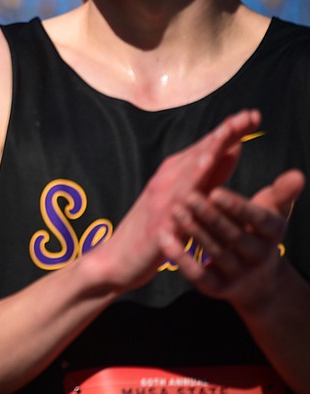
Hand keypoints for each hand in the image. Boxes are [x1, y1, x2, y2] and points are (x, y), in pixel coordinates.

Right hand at [90, 110, 257, 292]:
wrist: (115, 260)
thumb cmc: (153, 230)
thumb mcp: (186, 199)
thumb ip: (210, 175)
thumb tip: (234, 148)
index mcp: (175, 175)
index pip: (207, 148)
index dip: (230, 131)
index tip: (254, 115)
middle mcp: (166, 182)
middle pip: (201, 153)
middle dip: (226, 134)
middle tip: (252, 115)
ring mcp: (160, 201)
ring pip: (189, 173)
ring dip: (209, 153)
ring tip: (228, 135)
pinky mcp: (158, 224)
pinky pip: (178, 206)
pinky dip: (191, 189)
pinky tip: (203, 183)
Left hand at [164, 167, 304, 313]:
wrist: (258, 283)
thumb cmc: (258, 233)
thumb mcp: (271, 212)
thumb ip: (281, 193)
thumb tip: (298, 174)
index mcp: (273, 234)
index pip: (258, 220)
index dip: (237, 207)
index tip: (215, 191)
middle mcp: (259, 256)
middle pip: (234, 236)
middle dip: (210, 216)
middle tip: (188, 196)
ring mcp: (239, 274)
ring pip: (215, 253)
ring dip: (194, 232)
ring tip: (174, 211)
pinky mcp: (218, 288)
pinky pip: (199, 275)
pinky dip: (182, 258)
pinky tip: (165, 238)